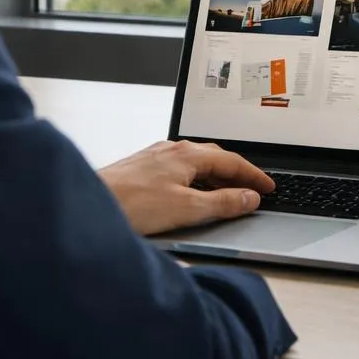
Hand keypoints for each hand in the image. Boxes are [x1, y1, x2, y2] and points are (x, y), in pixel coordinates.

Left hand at [98, 140, 274, 235]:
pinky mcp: (143, 169)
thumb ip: (222, 203)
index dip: (254, 175)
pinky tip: (193, 195)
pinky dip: (197, 181)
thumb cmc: (132, 204)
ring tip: (229, 195)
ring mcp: (156, 157)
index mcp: (188, 154)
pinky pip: (180, 170)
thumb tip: (249, 198)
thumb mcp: (187, 208)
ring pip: (196, 163)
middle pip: (215, 158)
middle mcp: (172, 149)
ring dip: (216, 177)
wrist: (90, 204)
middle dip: (237, 173)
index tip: (269, 187)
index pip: (232, 161)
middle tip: (254, 189)